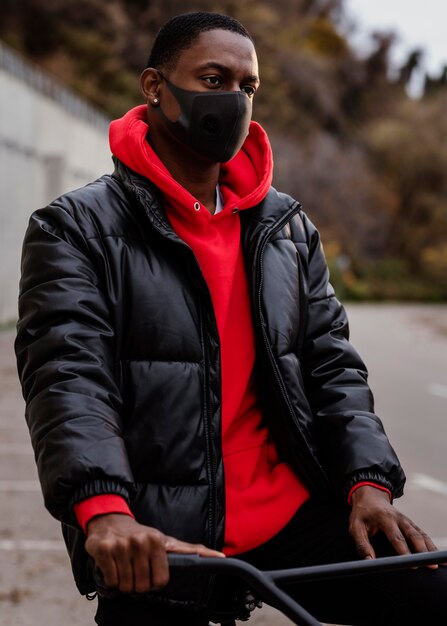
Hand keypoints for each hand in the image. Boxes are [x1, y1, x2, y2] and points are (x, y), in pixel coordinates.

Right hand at [85, 513, 224, 592]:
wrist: (110, 520)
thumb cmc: (142, 535)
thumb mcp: (167, 541)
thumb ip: (191, 550)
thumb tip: (221, 557)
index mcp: (158, 541)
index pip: (160, 582)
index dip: (154, 583)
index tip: (150, 573)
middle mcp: (140, 542)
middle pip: (142, 587)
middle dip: (137, 583)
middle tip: (135, 567)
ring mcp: (121, 545)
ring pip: (125, 586)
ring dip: (123, 581)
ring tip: (124, 564)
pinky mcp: (104, 549)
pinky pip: (110, 581)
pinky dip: (110, 578)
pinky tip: (113, 563)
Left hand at [349, 485, 437, 567]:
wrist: (370, 496)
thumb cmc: (362, 513)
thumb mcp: (355, 526)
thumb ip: (362, 544)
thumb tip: (369, 562)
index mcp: (385, 517)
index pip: (396, 536)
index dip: (404, 551)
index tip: (411, 564)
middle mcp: (399, 518)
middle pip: (414, 535)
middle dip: (423, 551)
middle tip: (430, 566)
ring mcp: (407, 521)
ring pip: (421, 535)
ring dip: (431, 548)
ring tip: (440, 563)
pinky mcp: (411, 525)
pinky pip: (423, 534)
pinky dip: (431, 545)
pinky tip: (437, 555)